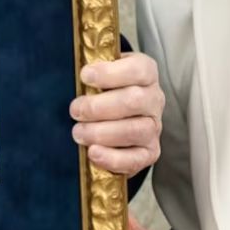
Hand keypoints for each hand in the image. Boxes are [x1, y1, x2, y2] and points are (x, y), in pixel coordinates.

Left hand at [69, 52, 163, 176]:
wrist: (115, 117)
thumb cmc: (105, 92)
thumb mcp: (101, 76)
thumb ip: (92, 75)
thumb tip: (78, 78)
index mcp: (146, 74)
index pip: (138, 70)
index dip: (110, 73)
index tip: (84, 76)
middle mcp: (154, 100)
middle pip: (134, 100)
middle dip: (99, 107)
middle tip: (75, 110)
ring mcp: (154, 127)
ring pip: (135, 130)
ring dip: (102, 132)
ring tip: (79, 133)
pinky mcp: (149, 152)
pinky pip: (135, 159)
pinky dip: (112, 158)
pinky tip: (92, 152)